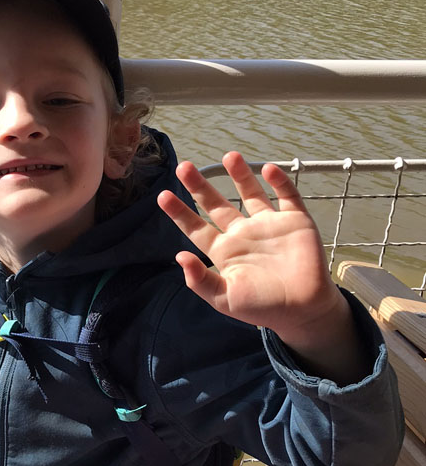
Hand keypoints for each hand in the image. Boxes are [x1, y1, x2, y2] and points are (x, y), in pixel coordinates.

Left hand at [158, 152, 366, 381]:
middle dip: (200, 186)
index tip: (162, 196)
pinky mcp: (295, 222)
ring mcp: (268, 225)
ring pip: (251, 193)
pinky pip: (287, 196)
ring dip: (240, 175)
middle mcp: (243, 234)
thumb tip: (179, 257)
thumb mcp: (225, 299)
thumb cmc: (262, 307)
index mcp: (224, 251)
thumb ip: (201, 280)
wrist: (303, 310)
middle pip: (216, 204)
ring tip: (229, 155)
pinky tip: (268, 169)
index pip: (196, 228)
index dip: (180, 212)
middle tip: (184, 166)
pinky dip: (280, 181)